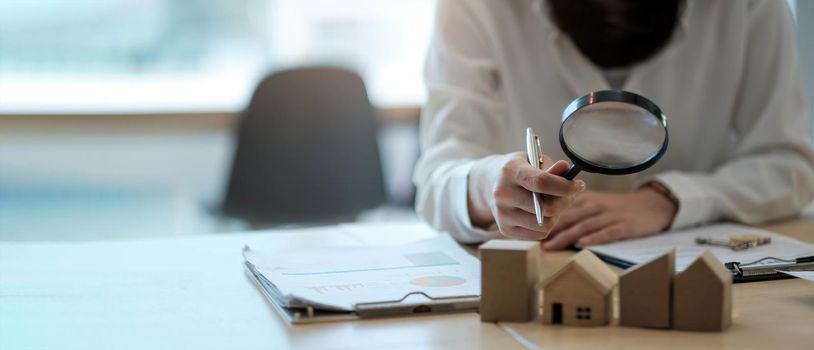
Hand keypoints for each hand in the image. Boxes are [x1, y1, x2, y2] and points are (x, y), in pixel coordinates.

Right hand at [468, 152, 585, 239]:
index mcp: (509, 171)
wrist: (489, 183)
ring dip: (557, 215)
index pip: (541, 182)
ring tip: (554, 202)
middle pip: (546, 207)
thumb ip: (551, 167)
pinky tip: (543, 213)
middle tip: (571, 194)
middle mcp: (502, 194)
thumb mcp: (533, 160)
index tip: (579, 185)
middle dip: (566, 201)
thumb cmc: (518, 169)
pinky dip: (547, 225)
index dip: (565, 186)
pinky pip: (538, 235)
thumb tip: (566, 169)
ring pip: (545, 224)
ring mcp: (502, 215)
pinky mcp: (505, 230)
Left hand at [542, 187, 677, 249]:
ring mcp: (610, 215)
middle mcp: (595, 204)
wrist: (652, 205)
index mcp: (586, 198)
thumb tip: (546, 224)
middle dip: (548, 228)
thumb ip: (574, 210)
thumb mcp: (595, 202)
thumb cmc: (618, 207)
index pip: (560, 206)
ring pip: (583, 224)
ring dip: (565, 236)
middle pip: (568, 216)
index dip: (543, 217)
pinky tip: (582, 244)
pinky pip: (608, 231)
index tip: (527, 229)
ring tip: (549, 247)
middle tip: (532, 241)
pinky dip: (594, 237)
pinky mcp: (625, 225)